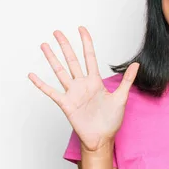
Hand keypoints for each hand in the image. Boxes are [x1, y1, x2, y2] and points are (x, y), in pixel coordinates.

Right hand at [28, 26, 138, 151]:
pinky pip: (51, 92)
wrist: (102, 138)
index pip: (89, 57)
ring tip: (44, 45)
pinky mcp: (66, 104)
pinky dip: (41, 84)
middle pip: (72, 60)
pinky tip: (32, 75)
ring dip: (52, 59)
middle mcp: (82, 84)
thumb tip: (137, 64)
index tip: (81, 29)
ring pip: (60, 71)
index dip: (86, 43)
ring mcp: (73, 93)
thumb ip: (127, 80)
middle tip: (57, 32)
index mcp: (95, 81)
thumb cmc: (111, 120)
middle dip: (65, 45)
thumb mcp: (121, 98)